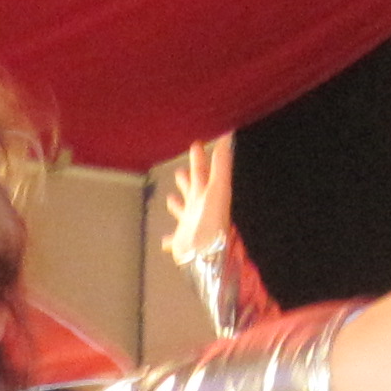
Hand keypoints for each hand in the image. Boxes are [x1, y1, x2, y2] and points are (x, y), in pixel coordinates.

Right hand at [161, 138, 235, 271]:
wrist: (207, 254)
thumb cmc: (212, 221)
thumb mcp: (218, 189)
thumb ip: (221, 164)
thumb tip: (227, 136)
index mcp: (206, 195)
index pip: (202, 173)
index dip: (199, 159)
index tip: (196, 145)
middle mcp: (198, 209)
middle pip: (191, 191)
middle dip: (186, 181)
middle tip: (179, 171)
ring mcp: (189, 226)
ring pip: (183, 213)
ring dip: (177, 206)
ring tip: (170, 198)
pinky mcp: (181, 243)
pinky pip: (173, 241)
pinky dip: (168, 241)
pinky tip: (164, 242)